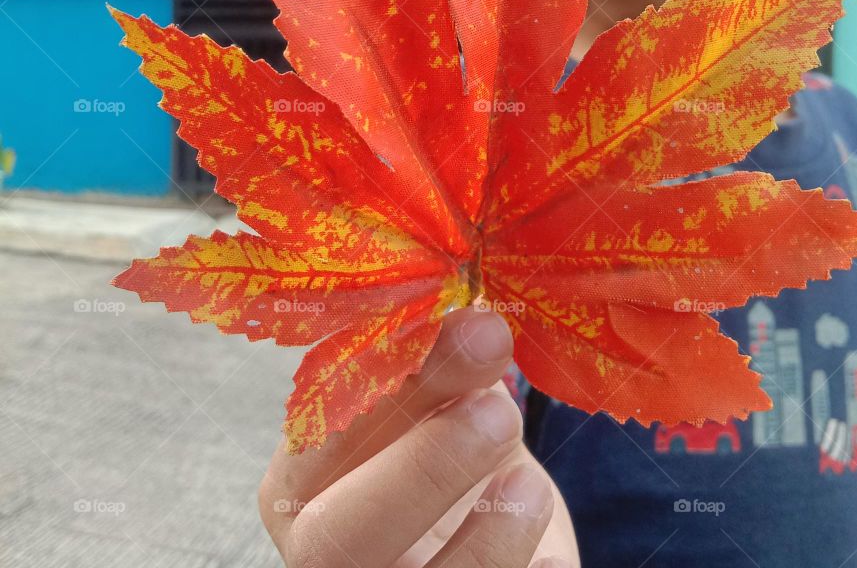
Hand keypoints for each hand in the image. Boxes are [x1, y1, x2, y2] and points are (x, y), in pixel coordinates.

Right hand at [259, 305, 579, 567]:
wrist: (490, 516)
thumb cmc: (446, 441)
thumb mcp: (441, 402)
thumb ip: (442, 364)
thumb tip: (475, 321)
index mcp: (300, 483)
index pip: (316, 438)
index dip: (383, 389)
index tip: (454, 332)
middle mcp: (323, 552)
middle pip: (338, 537)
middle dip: (421, 471)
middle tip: (497, 411)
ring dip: (484, 541)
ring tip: (529, 486)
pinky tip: (547, 556)